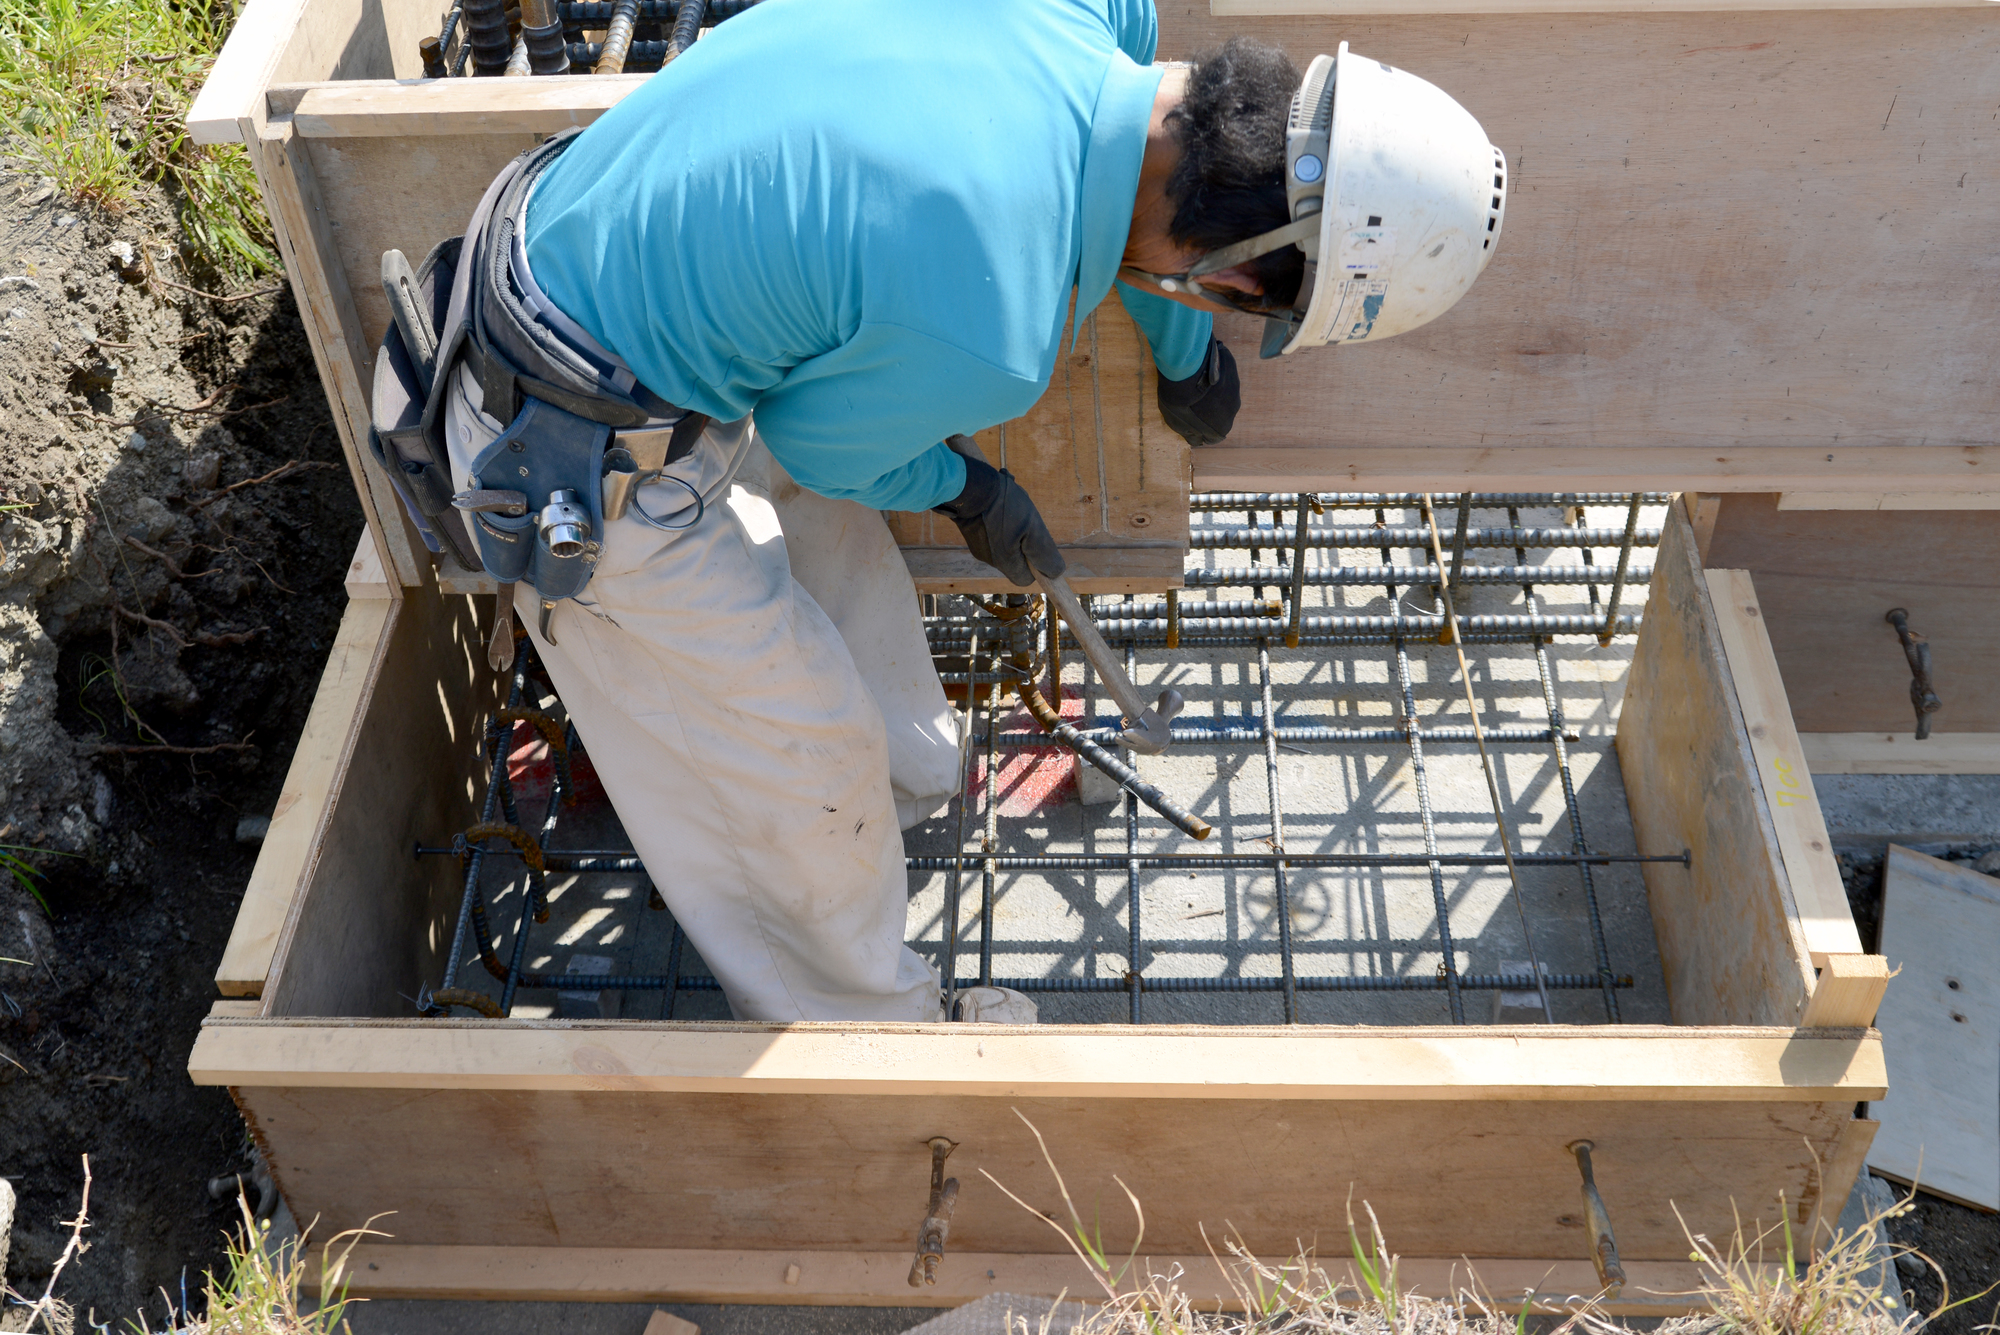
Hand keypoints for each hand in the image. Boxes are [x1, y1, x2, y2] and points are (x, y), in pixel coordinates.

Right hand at [932, 435, 1063, 586]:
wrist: (969, 485)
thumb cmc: (1004, 505)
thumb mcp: (1033, 527)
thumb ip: (1044, 554)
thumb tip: (1054, 573)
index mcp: (1005, 562)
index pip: (1026, 578)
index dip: (1036, 565)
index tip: (1038, 544)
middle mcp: (990, 559)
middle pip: (1016, 561)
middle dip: (1025, 544)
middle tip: (1026, 522)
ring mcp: (979, 547)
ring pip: (1006, 547)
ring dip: (1014, 532)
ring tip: (1012, 509)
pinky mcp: (972, 534)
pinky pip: (994, 535)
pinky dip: (1000, 524)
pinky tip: (1000, 506)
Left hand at [1156, 336, 1239, 446]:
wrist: (1186, 365)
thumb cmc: (1179, 398)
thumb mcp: (1177, 423)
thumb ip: (1189, 433)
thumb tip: (1196, 441)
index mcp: (1220, 427)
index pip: (1213, 437)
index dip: (1202, 431)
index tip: (1192, 422)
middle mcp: (1233, 411)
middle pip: (1221, 416)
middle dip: (1209, 412)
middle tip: (1193, 402)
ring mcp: (1235, 390)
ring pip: (1224, 397)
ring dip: (1214, 395)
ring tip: (1197, 386)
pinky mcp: (1234, 372)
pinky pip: (1224, 380)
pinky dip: (1216, 380)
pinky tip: (1202, 373)